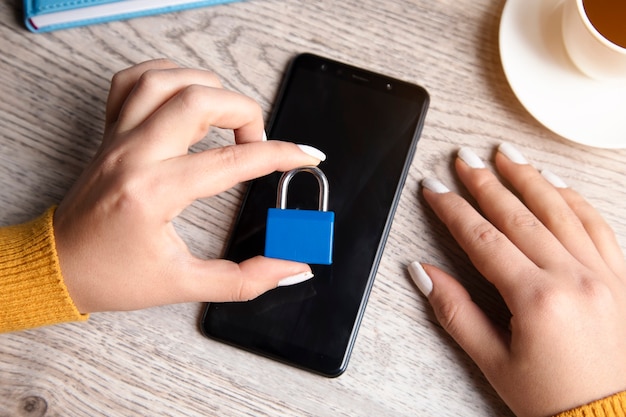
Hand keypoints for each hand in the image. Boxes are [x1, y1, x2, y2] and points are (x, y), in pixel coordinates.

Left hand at [54, 59, 324, 313]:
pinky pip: (134, 81)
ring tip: (225, 117)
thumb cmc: (112, 277)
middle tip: (256, 142)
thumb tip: (291, 266)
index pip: (230, 162)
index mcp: (153, 193)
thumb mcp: (184, 285)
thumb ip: (245, 280)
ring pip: (166, 80)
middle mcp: (134, 155)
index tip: (304, 156)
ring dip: (208, 88)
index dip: (278, 156)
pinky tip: (185, 98)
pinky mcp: (110, 132)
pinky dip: (167, 77)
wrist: (59, 267)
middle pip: (199, 100)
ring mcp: (118, 138)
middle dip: (244, 112)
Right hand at [410, 143, 625, 415]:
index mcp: (537, 299)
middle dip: (486, 183)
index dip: (453, 210)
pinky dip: (574, 199)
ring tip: (506, 155)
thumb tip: (424, 272)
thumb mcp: (492, 360)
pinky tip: (556, 184)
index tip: (434, 188)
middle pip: (520, 216)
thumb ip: (455, 311)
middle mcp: (574, 278)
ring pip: (561, 210)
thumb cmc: (552, 398)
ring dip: (529, 178)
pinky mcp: (620, 278)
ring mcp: (603, 274)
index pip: (484, 240)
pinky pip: (598, 225)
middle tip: (465, 159)